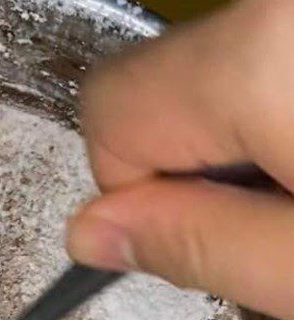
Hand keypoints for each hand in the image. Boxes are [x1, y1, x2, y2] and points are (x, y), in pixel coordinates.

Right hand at [65, 0, 293, 319]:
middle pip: (159, 80)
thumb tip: (92, 235)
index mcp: (263, 60)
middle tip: (270, 212)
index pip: (109, 110)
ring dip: (240, 133)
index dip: (130, 186)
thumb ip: (197, 247)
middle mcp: (281, 1)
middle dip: (186, 158)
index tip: (193, 227)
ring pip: (218, 66)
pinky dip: (277, 108)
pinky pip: (268, 50)